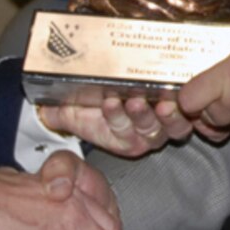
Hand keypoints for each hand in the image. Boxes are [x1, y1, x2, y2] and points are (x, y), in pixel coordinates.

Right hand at [37, 94, 193, 156]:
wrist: (99, 99)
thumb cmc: (86, 107)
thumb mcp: (71, 112)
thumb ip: (57, 114)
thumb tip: (45, 115)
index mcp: (123, 138)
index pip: (122, 133)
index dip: (117, 120)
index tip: (110, 103)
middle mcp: (144, 134)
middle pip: (149, 130)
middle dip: (143, 117)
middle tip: (136, 101)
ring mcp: (164, 123)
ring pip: (170, 124)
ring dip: (167, 113)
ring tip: (162, 101)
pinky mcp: (176, 112)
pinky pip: (184, 114)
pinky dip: (183, 104)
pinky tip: (178, 91)